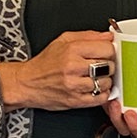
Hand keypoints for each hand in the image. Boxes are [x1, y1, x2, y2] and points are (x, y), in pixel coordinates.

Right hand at [0, 30, 115, 112]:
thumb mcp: (64, 40)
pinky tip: (96, 88)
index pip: (107, 48)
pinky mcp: (74, 101)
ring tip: (97, 76)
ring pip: (106, 82)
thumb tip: (109, 36)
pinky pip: (100, 98)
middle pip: (109, 65)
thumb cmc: (45, 62)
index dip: (110, 49)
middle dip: (109, 64)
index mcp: (72, 50)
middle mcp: (73, 68)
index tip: (107, 52)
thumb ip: (89, 36)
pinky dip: (102, 93)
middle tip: (102, 64)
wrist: (26, 83)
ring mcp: (74, 86)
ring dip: (106, 79)